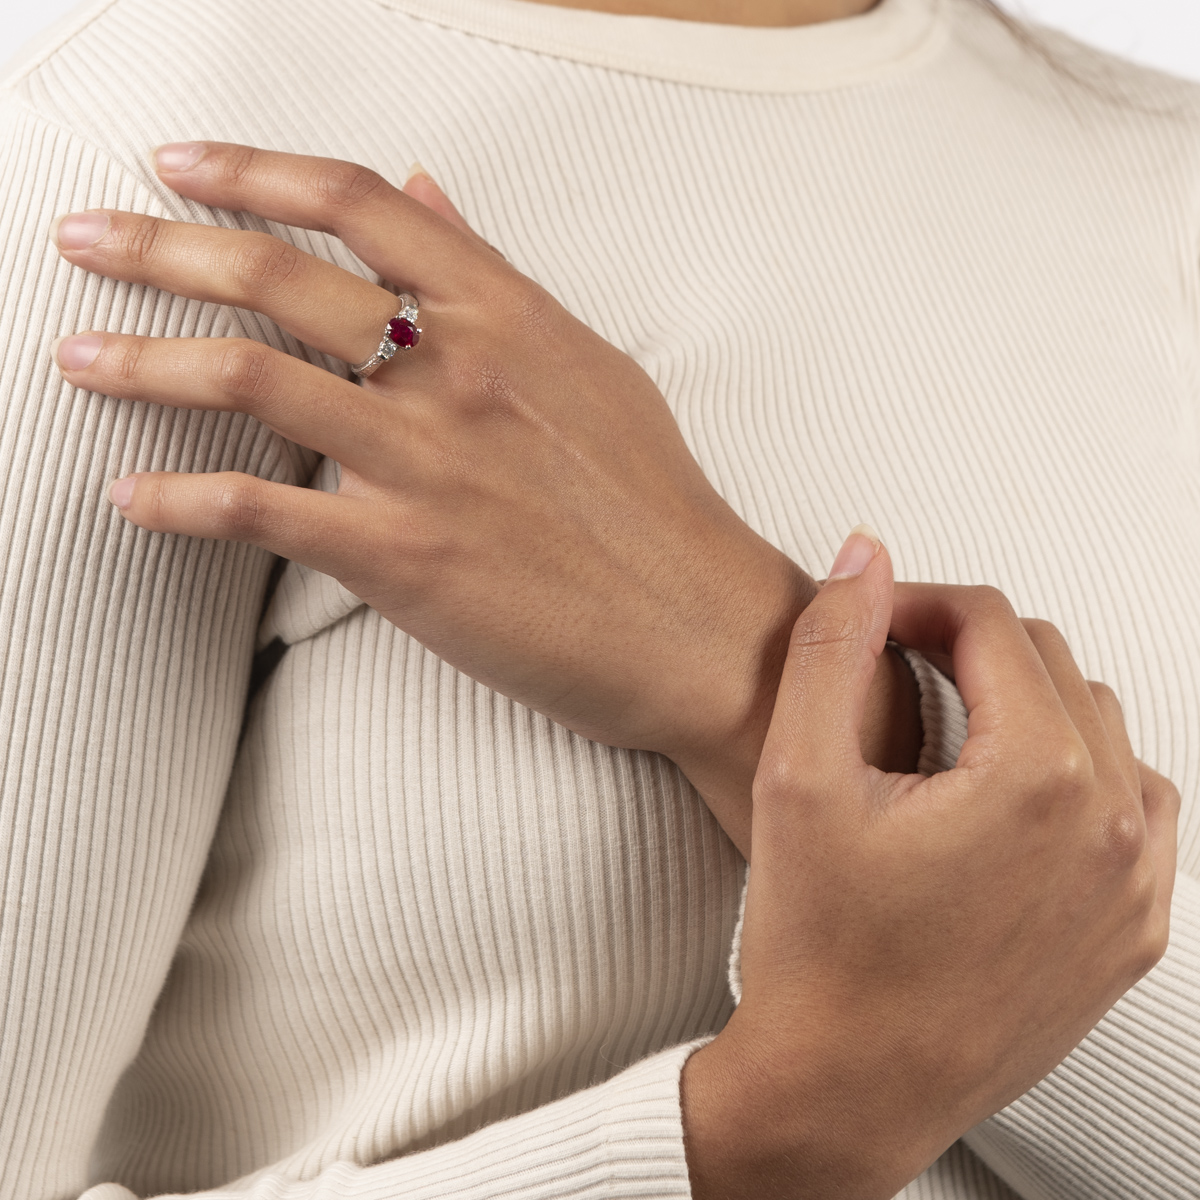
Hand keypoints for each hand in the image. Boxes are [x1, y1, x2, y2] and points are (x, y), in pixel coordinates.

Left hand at [51, 142, 919, 852]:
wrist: (701, 625)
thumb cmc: (657, 505)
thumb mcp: (590, 370)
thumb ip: (500, 283)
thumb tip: (431, 200)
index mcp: (509, 314)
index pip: (359, 205)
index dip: (254, 170)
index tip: (182, 165)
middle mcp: (460, 371)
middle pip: (277, 276)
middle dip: (160, 248)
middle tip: (85, 241)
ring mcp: (430, 462)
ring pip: (250, 379)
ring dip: (143, 360)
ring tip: (77, 355)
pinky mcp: (407, 558)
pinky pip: (265, 512)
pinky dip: (182, 503)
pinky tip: (134, 498)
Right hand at [681, 528, 1179, 1198]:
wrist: (841, 1089)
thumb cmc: (815, 946)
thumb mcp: (796, 776)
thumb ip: (831, 645)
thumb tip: (867, 553)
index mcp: (1039, 778)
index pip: (993, 625)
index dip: (919, 605)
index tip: (871, 624)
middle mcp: (1113, 827)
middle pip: (1052, 667)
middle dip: (969, 651)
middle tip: (893, 671)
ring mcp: (1134, 889)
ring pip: (1100, 732)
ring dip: (1027, 707)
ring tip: (948, 733)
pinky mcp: (1130, 937)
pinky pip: (1132, 811)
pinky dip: (1076, 779)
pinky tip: (1008, 799)